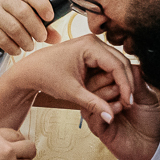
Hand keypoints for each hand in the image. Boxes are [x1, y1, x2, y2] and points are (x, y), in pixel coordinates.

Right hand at [0, 0, 61, 54]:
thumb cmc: (13, 18)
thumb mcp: (28, 16)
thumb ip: (44, 26)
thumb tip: (57, 39)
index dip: (42, 5)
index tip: (50, 17)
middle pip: (23, 12)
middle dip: (36, 28)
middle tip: (41, 38)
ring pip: (14, 28)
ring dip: (26, 41)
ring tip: (30, 46)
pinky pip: (3, 40)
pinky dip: (13, 48)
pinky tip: (17, 50)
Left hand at [11, 35, 136, 125]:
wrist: (31, 70)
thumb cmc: (46, 76)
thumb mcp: (71, 92)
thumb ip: (93, 104)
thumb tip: (111, 117)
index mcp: (90, 45)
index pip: (117, 65)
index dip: (125, 85)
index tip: (128, 102)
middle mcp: (94, 41)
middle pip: (121, 62)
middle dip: (127, 83)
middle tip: (129, 103)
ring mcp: (93, 45)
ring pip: (117, 63)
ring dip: (121, 81)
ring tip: (124, 100)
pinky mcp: (91, 52)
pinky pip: (108, 65)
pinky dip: (113, 79)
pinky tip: (115, 93)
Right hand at [82, 64, 159, 159]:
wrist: (151, 146)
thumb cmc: (149, 121)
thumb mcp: (147, 96)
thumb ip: (138, 81)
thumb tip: (133, 63)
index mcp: (111, 89)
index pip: (102, 73)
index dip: (111, 70)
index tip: (123, 74)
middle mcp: (101, 100)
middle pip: (91, 82)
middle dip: (107, 80)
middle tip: (121, 87)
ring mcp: (98, 114)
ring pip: (89, 98)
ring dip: (106, 94)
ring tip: (122, 99)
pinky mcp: (98, 128)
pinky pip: (93, 115)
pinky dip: (106, 109)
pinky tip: (119, 108)